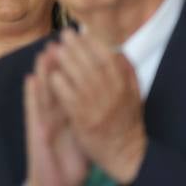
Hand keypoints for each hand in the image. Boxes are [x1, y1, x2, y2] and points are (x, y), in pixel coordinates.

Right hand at [23, 47, 88, 185]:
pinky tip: (31, 80)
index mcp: (68, 113)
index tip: (84, 46)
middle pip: (58, 83)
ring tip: (46, 50)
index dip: (78, 66)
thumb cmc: (71, 160)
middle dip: (61, 60)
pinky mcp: (37, 134)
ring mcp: (43, 122)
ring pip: (44, 92)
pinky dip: (33, 95)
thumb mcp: (85, 134)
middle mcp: (54, 114)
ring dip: (44, 71)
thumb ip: (90, 114)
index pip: (73, 85)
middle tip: (63, 37)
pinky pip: (34, 112)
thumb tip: (105, 97)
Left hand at [45, 30, 147, 185]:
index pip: (109, 58)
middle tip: (64, 33)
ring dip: (66, 61)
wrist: (126, 154)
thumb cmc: (127, 122)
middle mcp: (113, 93)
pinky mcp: (84, 119)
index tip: (82, 31)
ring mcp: (98, 106)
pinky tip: (51, 75)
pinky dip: (61, 85)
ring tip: (54, 48)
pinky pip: (70, 98)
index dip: (94, 43)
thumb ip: (127, 72)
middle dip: (78, 46)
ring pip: (81, 78)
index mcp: (125, 86)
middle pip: (93, 63)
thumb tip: (118, 49)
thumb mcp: (134, 96)